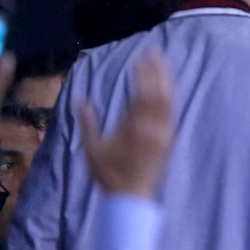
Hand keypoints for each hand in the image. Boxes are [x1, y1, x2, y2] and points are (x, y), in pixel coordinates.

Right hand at [79, 53, 173, 197]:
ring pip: (167, 100)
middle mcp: (151, 128)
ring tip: (162, 63)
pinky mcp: (168, 139)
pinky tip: (166, 86)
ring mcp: (162, 133)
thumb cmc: (108, 174)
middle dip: (156, 71)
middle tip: (153, 53)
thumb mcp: (92, 149)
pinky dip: (169, 96)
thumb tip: (79, 100)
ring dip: (165, 80)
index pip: (141, 94)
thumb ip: (87, 123)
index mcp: (133, 127)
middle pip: (157, 93)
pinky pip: (170, 112)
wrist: (130, 197)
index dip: (142, 75)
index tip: (139, 60)